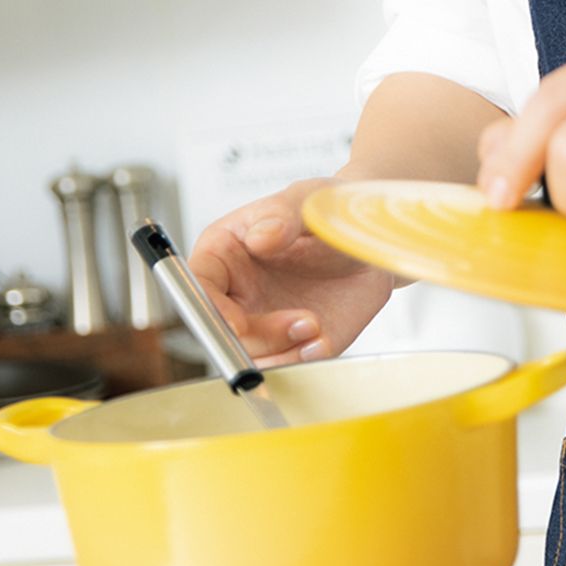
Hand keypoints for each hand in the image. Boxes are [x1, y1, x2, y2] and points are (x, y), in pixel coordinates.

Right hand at [188, 176, 393, 364]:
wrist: (368, 233)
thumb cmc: (325, 208)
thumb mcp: (306, 200)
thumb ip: (281, 216)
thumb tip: (259, 238)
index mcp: (223, 253)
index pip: (197, 286)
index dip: (208, 310)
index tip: (235, 323)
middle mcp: (236, 293)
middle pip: (221, 330)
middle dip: (257, 335)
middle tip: (302, 321)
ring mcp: (262, 320)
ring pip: (253, 355)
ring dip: (284, 349)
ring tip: (316, 324)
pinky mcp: (291, 342)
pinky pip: (287, 365)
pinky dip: (303, 359)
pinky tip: (322, 338)